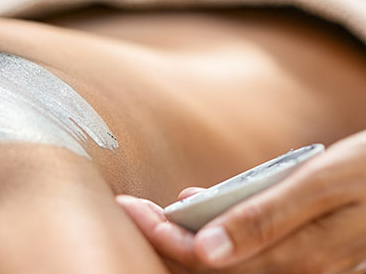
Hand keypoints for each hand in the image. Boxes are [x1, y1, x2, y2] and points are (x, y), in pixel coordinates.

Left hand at [117, 131, 365, 273]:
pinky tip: (205, 205)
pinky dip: (218, 233)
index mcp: (296, 258)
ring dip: (188, 238)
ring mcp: (301, 268)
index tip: (129, 208)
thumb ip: (265, 218)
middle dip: (165, 239)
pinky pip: (251, 254)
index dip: (161, 236)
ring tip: (163, 207)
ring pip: (227, 264)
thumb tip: (207, 251)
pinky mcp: (303, 257)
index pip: (205, 260)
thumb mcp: (321, 185)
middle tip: (134, 208)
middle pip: (209, 268)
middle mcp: (296, 272)